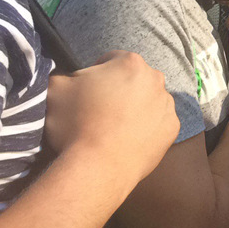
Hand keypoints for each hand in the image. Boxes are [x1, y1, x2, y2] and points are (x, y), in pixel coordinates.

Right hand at [45, 50, 178, 185]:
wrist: (98, 167)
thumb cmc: (75, 124)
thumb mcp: (55, 89)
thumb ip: (63, 74)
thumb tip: (69, 77)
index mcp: (130, 62)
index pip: (111, 60)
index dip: (96, 74)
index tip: (86, 92)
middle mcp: (155, 78)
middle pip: (133, 79)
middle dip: (119, 89)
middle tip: (100, 111)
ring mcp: (167, 104)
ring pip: (148, 100)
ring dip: (135, 108)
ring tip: (113, 128)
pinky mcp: (172, 127)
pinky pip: (158, 123)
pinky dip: (146, 128)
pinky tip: (128, 139)